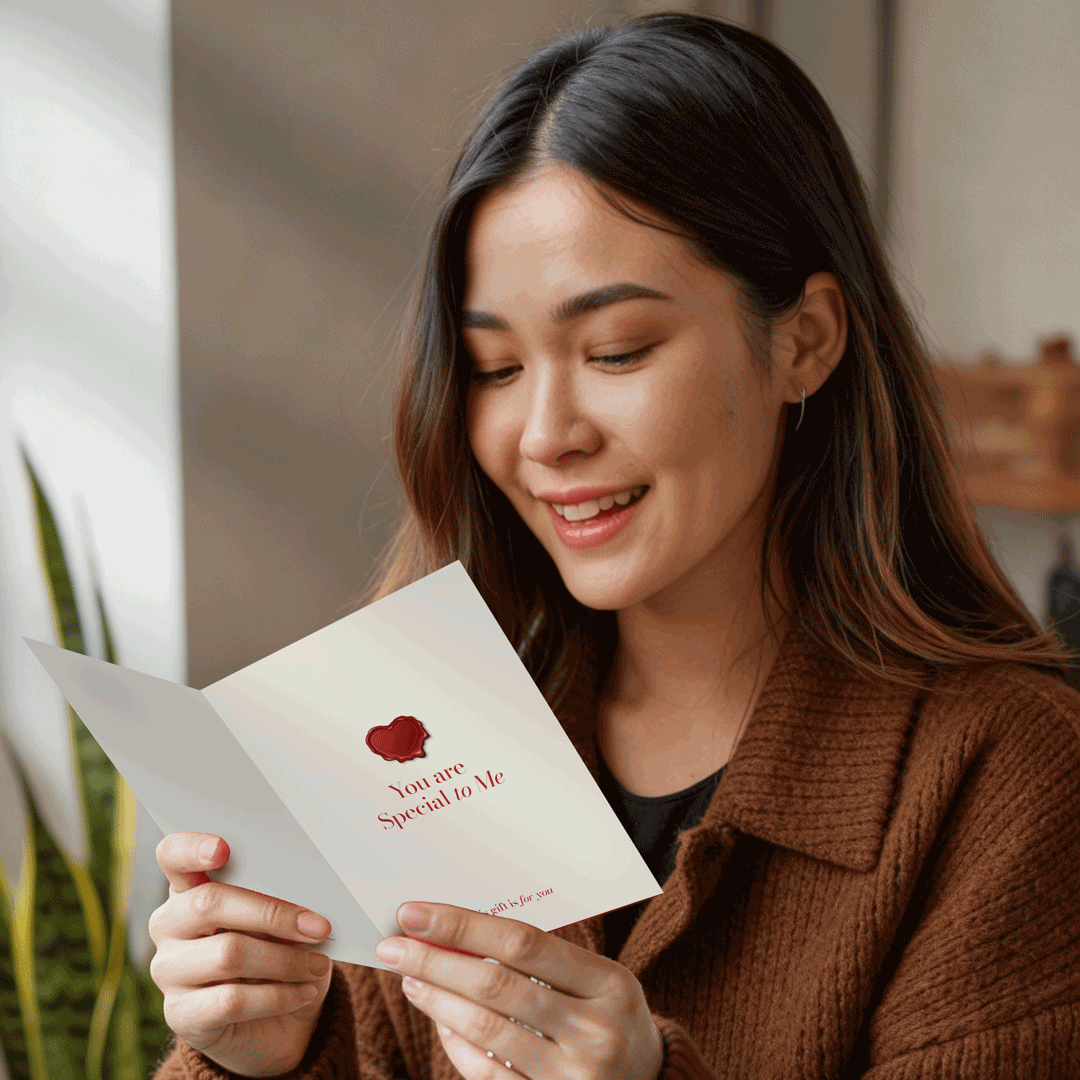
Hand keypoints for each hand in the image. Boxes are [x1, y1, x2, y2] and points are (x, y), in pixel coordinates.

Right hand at [149, 832, 333, 1077]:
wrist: (278, 1022)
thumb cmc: (279, 950)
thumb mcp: (282, 920)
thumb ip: (281, 898)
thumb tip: (310, 898)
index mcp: (190, 888)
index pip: (172, 855)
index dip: (192, 847)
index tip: (223, 848)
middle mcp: (170, 924)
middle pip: (210, 902)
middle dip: (274, 913)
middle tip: (320, 927)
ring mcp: (169, 971)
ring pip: (228, 953)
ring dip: (286, 960)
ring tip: (320, 965)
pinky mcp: (180, 1015)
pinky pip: (232, 1000)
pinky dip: (278, 995)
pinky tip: (305, 992)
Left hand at [374, 902, 663, 1079]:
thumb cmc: (610, 1016)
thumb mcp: (598, 980)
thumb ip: (539, 959)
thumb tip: (457, 929)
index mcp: (609, 985)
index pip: (522, 943)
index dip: (462, 926)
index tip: (415, 913)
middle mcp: (594, 1031)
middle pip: (496, 987)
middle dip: (435, 961)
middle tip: (393, 945)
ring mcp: (571, 1077)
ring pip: (485, 1032)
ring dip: (437, 1000)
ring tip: (409, 976)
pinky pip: (487, 1074)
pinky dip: (456, 1044)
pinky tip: (439, 1019)